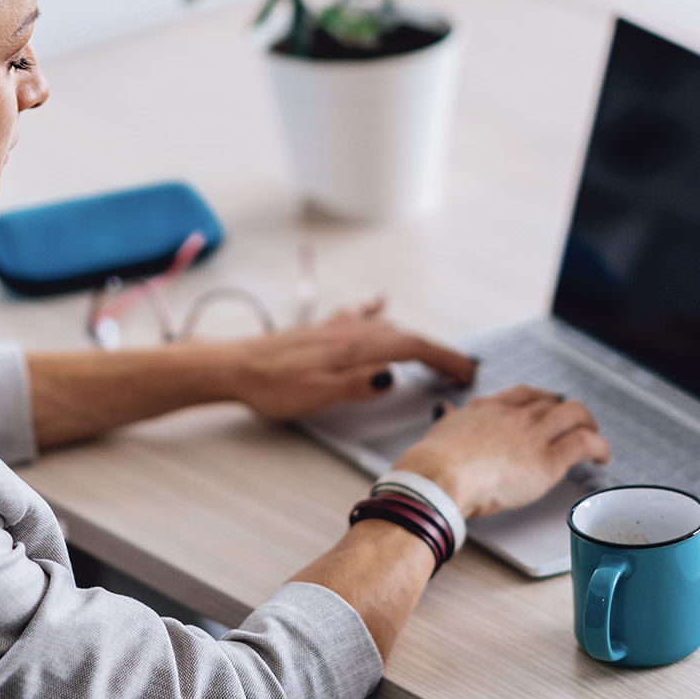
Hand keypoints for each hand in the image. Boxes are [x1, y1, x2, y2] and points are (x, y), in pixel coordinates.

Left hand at [212, 301, 477, 421]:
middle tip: (464, 369)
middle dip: (437, 351)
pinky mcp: (322, 330)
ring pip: (386, 326)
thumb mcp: (315, 396)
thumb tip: (391, 376)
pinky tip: (382, 302)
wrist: (233, 367)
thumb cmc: (271, 387)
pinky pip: (357, 314)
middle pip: (405, 336)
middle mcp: (349, 332)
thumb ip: (355, 386)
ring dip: (414, 337)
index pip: (410, 349)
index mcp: (352, 348)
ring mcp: (335, 328)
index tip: (467, 372)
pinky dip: (376, 310)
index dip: (442, 359)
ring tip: (435, 352)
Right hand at [392, 386, 609, 518]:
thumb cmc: (431, 466)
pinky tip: (602, 457)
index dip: (540, 399)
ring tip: (594, 437)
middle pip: (552, 401)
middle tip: (574, 425)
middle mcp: (513, 416)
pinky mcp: (547, 461)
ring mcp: (532, 435)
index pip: (523, 393)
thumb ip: (448, 420)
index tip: (546, 406)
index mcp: (487, 408)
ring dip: (588, 423)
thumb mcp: (439, 432)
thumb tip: (443, 411)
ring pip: (574, 414)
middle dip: (566, 411)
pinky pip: (584, 443)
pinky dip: (599, 446)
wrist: (437, 478)